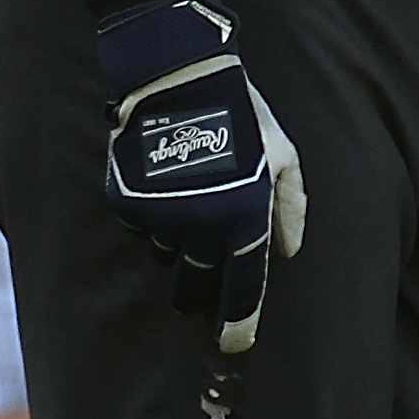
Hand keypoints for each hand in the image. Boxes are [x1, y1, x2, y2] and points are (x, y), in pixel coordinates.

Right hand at [93, 0, 304, 352]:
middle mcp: (201, 227)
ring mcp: (160, 216)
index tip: (233, 346)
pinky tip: (163, 182)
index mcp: (243, 218)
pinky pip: (142, 227)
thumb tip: (290, 251)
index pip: (242, 289)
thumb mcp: (283, 153)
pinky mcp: (128, 201)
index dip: (238, 325)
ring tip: (188, 201)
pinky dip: (153, 215)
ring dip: (179, 243)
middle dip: (201, 292)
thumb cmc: (241, 110)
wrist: (177, 72)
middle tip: (204, 280)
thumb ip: (290, 206)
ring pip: (168, 255)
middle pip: (197, 287)